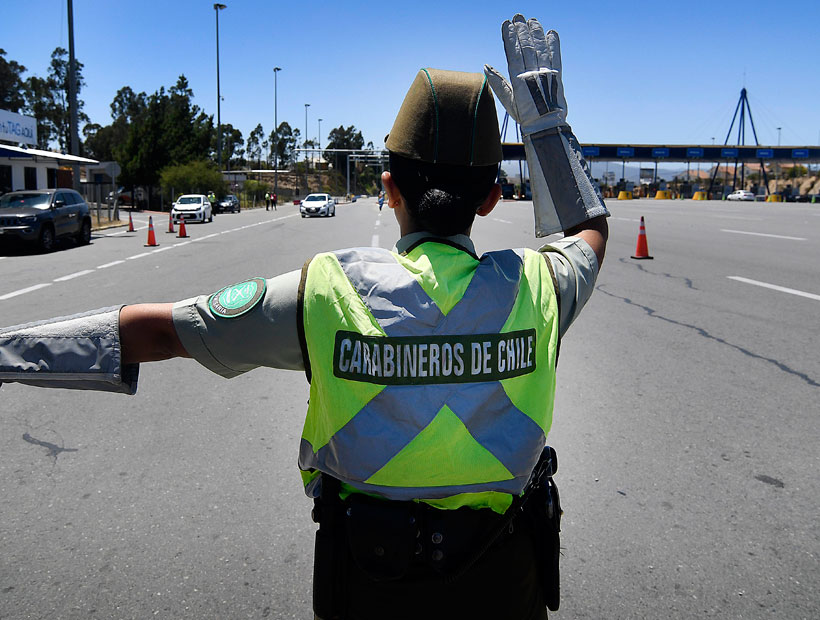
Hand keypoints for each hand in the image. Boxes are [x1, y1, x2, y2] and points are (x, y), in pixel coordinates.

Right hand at [484, 15, 567, 135]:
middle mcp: (532, 75)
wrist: (545, 126)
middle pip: (526, 48)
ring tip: (532, 20)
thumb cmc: (524, 115)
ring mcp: (546, 74)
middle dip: (522, 30)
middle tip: (519, 15)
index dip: (510, 38)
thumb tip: (486, 66)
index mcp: (518, 81)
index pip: (513, 54)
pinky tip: (551, 33)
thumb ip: (498, 83)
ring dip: (536, 33)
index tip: (507, 24)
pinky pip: (555, 56)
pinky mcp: (557, 76)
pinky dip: (554, 44)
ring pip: (540, 49)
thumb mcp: (508, 101)